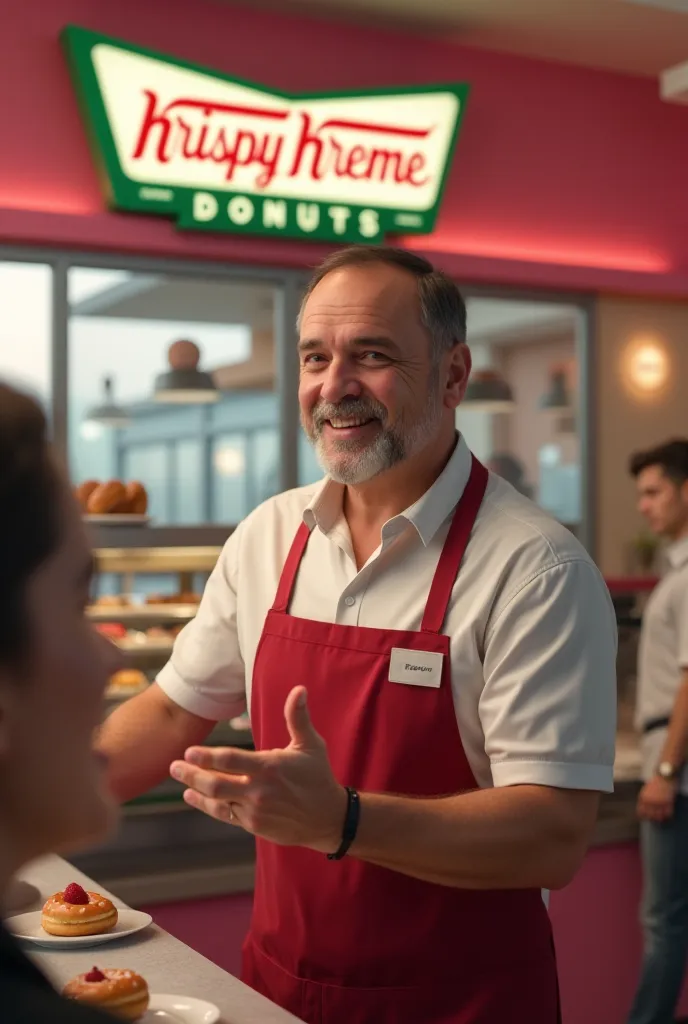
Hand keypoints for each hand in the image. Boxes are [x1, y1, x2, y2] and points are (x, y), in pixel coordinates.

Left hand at [169, 686, 346, 852]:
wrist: (327, 818)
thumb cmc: (318, 776)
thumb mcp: (311, 745)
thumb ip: (298, 717)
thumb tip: (299, 689)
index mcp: (270, 767)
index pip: (231, 761)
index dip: (207, 757)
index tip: (189, 751)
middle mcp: (259, 791)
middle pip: (216, 784)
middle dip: (191, 774)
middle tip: (174, 765)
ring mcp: (255, 811)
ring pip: (216, 801)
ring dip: (195, 789)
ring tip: (179, 778)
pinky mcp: (253, 825)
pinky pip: (224, 815)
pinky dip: (206, 806)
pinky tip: (192, 796)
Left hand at [637, 775, 678, 821]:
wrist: (664, 776)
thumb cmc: (654, 783)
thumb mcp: (645, 790)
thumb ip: (643, 799)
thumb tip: (642, 809)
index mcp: (643, 798)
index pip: (641, 812)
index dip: (643, 816)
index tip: (645, 818)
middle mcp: (650, 801)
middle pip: (650, 815)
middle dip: (652, 818)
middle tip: (654, 819)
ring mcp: (659, 802)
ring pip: (659, 816)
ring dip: (660, 818)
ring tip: (661, 818)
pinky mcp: (667, 802)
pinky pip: (667, 813)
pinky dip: (667, 816)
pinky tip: (667, 816)